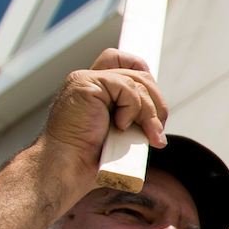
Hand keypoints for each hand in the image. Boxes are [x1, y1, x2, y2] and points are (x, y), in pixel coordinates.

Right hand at [37, 49, 168, 184]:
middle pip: (140, 73)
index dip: (147, 79)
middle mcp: (90, 79)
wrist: (68, 166)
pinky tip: (119, 127)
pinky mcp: (85, 82)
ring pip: (137, 81)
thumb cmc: (92, 157)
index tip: (156, 111)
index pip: (127, 62)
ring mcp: (86, 79)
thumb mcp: (123, 131)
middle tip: (156, 133)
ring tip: (148, 136)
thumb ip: (136, 114)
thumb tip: (160, 113)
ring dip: (149, 113)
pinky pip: (127, 88)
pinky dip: (132, 109)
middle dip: (157, 104)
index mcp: (97, 88)